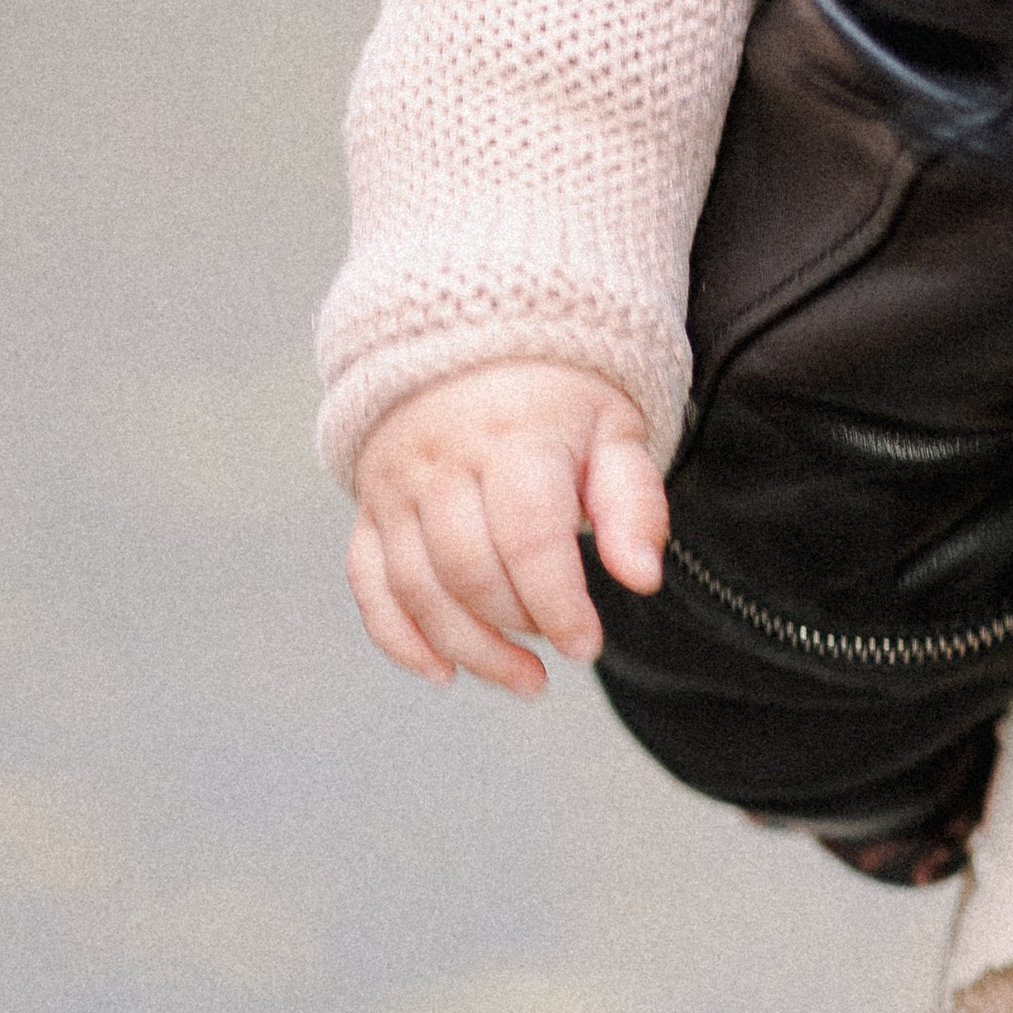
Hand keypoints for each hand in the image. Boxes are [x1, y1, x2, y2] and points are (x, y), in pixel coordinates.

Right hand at [347, 359, 668, 696]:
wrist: (475, 335)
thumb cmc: (559, 394)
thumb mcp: (614, 427)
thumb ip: (633, 501)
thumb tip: (643, 577)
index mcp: (515, 433)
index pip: (529, 537)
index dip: (558, 604)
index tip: (587, 645)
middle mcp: (444, 459)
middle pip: (468, 570)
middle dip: (518, 627)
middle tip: (558, 648)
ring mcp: (397, 485)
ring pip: (417, 588)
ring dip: (469, 650)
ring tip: (523, 677)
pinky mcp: (370, 508)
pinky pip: (369, 585)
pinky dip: (400, 639)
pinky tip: (443, 671)